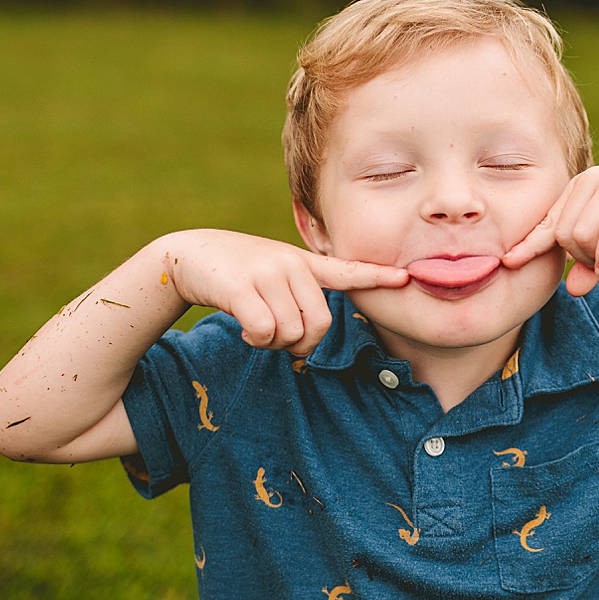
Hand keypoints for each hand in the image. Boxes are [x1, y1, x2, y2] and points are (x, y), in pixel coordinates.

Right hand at [164, 230, 407, 354]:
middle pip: (319, 325)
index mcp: (304, 264)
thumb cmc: (239, 275)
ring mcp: (267, 273)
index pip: (347, 271)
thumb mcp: (275, 276)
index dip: (376, 277)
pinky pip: (264, 331)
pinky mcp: (242, 286)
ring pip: (291, 332)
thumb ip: (298, 299)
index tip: (406, 277)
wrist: (192, 255)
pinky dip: (255, 339)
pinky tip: (244, 328)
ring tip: (257, 327)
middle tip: (278, 338)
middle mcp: (291, 265)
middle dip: (301, 344)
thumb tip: (307, 345)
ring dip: (273, 343)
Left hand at [502, 166, 598, 295]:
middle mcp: (593, 179)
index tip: (508, 263)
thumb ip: (590, 265)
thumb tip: (571, 290)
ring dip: (597, 259)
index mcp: (580, 187)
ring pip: (581, 235)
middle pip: (563, 234)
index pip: (547, 221)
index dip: (529, 245)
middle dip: (581, 259)